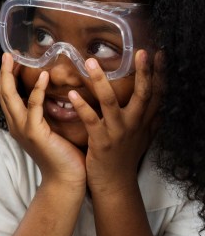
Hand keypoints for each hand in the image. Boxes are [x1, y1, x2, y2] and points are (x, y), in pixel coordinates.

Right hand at [0, 54, 84, 186]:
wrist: (67, 179)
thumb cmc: (64, 156)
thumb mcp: (53, 130)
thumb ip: (49, 113)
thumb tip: (58, 94)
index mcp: (19, 124)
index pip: (6, 95)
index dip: (6, 76)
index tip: (11, 60)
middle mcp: (16, 125)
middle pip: (2, 92)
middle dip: (3, 71)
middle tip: (8, 53)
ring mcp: (23, 129)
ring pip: (10, 96)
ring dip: (11, 75)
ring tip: (16, 59)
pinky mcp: (35, 132)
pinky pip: (34, 106)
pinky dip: (37, 90)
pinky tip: (43, 76)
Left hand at [74, 51, 161, 194]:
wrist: (114, 183)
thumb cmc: (125, 158)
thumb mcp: (143, 138)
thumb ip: (151, 121)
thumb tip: (161, 108)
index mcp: (144, 121)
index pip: (156, 94)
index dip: (159, 73)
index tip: (159, 53)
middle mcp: (135, 124)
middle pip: (143, 94)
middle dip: (143, 72)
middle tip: (140, 51)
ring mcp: (118, 132)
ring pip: (111, 102)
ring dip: (100, 80)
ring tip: (90, 62)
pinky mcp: (101, 142)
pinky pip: (91, 120)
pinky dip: (82, 106)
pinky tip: (73, 94)